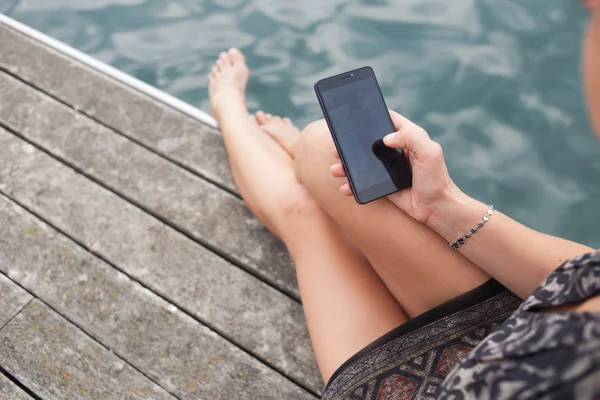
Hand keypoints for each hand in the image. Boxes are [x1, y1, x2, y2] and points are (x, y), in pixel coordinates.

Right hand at [330, 110, 463, 226]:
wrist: (438, 209)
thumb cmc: (437, 180)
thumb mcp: (430, 153)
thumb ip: (411, 138)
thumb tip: (386, 137)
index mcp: (410, 137)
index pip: (389, 120)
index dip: (374, 115)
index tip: (355, 115)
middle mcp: (398, 151)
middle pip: (370, 142)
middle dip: (352, 144)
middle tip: (337, 147)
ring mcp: (390, 168)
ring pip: (364, 163)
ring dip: (348, 165)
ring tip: (336, 169)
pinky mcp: (385, 185)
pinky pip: (365, 182)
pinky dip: (353, 184)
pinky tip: (345, 187)